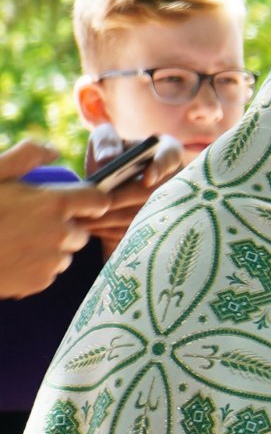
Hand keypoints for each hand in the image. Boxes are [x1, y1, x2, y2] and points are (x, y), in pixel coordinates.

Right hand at [0, 140, 110, 297]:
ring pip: (64, 253)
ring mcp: (51, 261)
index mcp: (53, 204)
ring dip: (50, 248)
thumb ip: (25, 156)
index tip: (80, 202)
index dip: (91, 200)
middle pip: (80, 231)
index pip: (98, 200)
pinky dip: (35, 267)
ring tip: (15, 240)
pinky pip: (48, 272)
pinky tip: (10, 258)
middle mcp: (60, 233)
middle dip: (64, 227)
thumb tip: (53, 151)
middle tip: (30, 222)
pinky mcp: (40, 282)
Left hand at [82, 134, 187, 247]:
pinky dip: (113, 229)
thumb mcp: (106, 139)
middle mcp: (177, 179)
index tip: (147, 179)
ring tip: (83, 217)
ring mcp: (172, 203)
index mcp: (168, 151)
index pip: (171, 157)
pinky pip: (139, 230)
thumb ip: (106, 142)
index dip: (161, 169)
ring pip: (145, 215)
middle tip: (95, 203)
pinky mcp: (158, 224)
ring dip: (113, 217)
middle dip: (123, 198)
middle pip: (156, 192)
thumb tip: (108, 160)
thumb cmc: (112, 152)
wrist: (115, 179)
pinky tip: (90, 226)